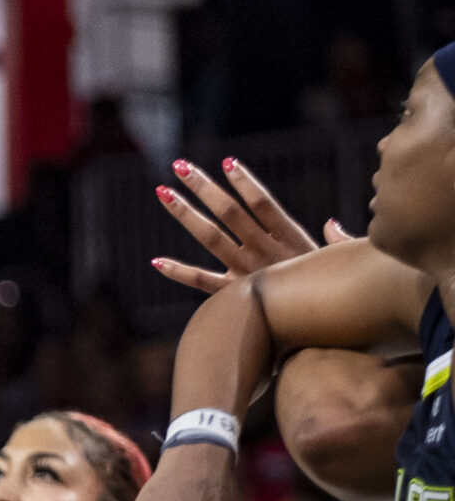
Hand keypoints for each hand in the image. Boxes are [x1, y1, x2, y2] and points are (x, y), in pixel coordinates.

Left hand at [153, 156, 342, 294]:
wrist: (332, 338)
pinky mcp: (237, 296)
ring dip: (185, 213)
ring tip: (162, 191)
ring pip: (211, 238)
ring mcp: (249, 274)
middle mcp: (267, 253)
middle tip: (180, 165)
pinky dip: (179, 272)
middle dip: (204, 187)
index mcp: (293, 241)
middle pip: (230, 213)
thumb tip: (331, 224)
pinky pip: (203, 283)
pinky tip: (155, 261)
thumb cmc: (343, 297)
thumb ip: (337, 242)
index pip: (264, 204)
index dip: (244, 182)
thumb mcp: (345, 265)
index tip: (226, 162)